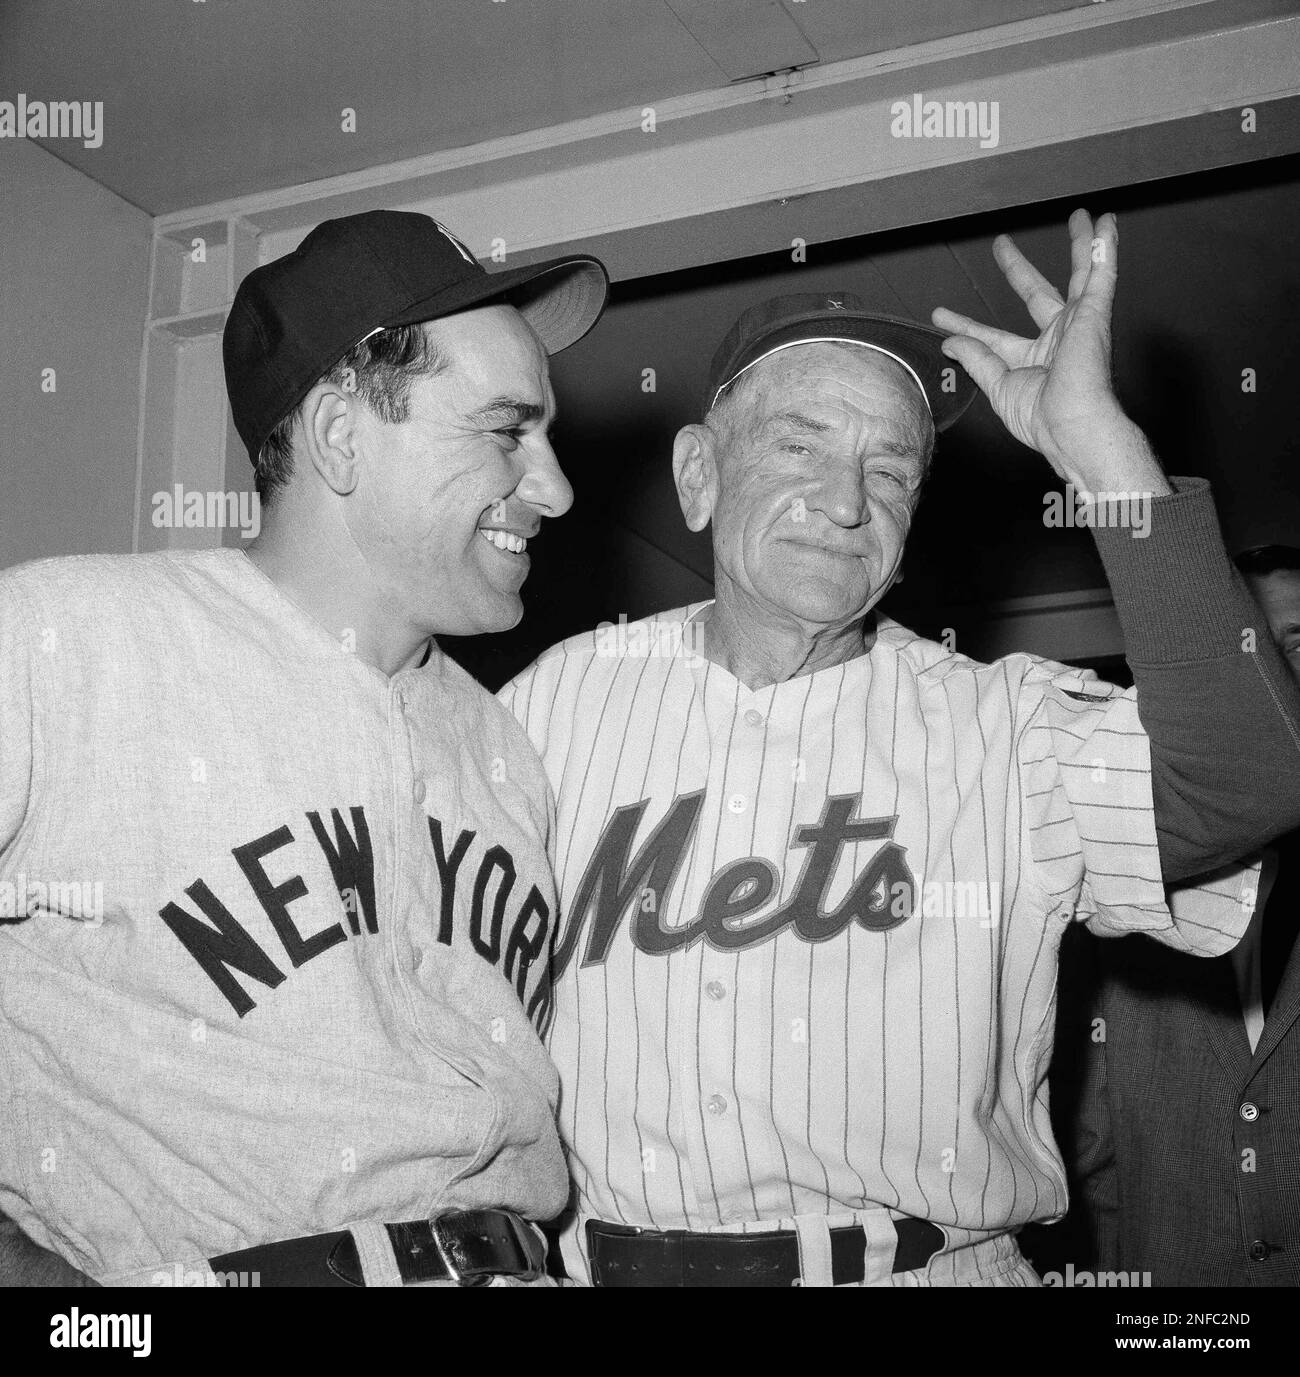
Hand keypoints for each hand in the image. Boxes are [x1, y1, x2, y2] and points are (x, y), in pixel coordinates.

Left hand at [932, 209, 1151, 487]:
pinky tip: (1105, 224)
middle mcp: (1056, 338)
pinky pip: (1102, 273)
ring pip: (1080, 274)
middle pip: (1035, 293)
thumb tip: (951, 341)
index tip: (940, 316)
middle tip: (1000, 243)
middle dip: (1017, 269)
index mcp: (1030, 360)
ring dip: (1079, 245)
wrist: (1071, 425)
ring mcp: (1078, 324)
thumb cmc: (1042, 418)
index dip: (966, 326)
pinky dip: (1105, 248)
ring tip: (1079, 216)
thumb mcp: (998, 387)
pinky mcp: (1094, 314)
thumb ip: (977, 359)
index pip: (991, 336)